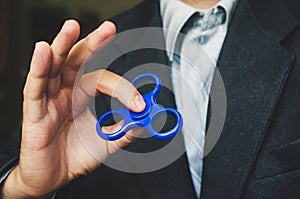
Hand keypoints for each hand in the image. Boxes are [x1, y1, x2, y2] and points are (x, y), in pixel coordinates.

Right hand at [2, 20, 144, 198]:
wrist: (54, 178)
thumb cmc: (75, 156)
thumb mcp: (107, 143)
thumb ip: (126, 132)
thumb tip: (145, 121)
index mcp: (81, 96)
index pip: (102, 79)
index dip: (122, 88)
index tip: (139, 102)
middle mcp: (65, 92)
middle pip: (77, 61)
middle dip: (92, 44)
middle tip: (108, 29)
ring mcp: (49, 99)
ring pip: (54, 66)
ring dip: (63, 45)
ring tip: (72, 26)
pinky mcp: (34, 112)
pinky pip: (35, 87)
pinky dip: (39, 67)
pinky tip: (43, 50)